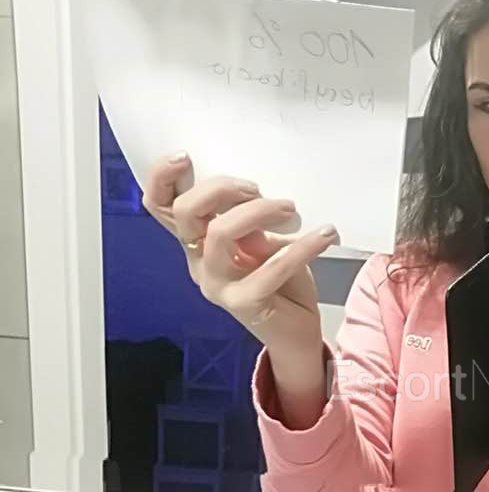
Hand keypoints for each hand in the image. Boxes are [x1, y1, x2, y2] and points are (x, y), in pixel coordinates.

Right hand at [141, 153, 339, 350]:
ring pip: (221, 234)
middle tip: (257, 188)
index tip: (185, 157)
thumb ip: (250, 219)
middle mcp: (200, 263)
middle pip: (186, 214)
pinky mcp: (244, 304)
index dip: (162, 178)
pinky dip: (301, 247)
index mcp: (198, 243)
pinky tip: (324, 235)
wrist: (296, 334)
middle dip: (220, 189)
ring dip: (259, 212)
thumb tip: (255, 191)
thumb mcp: (264, 241)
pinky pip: (270, 268)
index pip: (162, 208)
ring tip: (291, 209)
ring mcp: (218, 285)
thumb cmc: (281, 283)